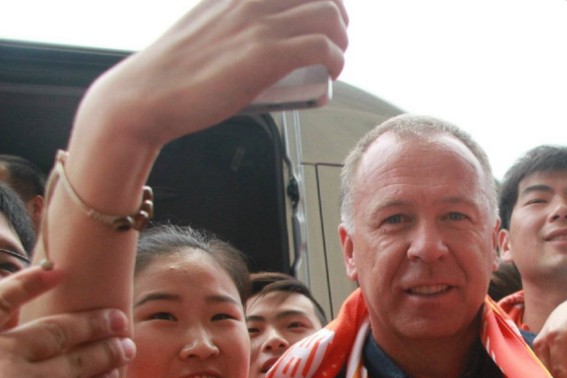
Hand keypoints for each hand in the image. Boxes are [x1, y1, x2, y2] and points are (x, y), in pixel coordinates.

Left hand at [0, 267, 133, 377]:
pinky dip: (27, 281)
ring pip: (56, 333)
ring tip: (113, 317)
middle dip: (106, 352)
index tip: (118, 373)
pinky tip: (53, 270)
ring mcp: (5, 357)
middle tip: (127, 342)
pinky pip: (3, 300)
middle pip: (78, 364)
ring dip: (89, 324)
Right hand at [80, 0, 348, 150]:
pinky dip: (335, 60)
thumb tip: (261, 35)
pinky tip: (330, 73)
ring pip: (328, 14)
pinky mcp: (265, 55)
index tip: (325, 14)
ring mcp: (258, 25)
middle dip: (339, 15)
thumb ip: (233, 19)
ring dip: (341, 38)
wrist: (147, 95)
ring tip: (333, 60)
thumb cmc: (176, 70)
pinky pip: (321, 47)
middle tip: (335, 40)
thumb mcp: (206, 23)